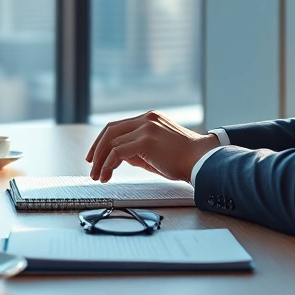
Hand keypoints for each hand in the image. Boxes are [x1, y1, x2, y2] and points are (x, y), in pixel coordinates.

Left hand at [86, 110, 220, 182]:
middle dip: (96, 149)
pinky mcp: (145, 141)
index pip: (118, 126)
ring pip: (111, 141)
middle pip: (110, 130)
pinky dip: (108, 164)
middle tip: (91, 165)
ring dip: (101, 161)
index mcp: (150, 119)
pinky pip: (117, 152)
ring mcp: (146, 128)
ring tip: (98, 176)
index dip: (103, 141)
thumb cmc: (184, 159)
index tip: (96, 156)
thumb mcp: (157, 151)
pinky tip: (108, 174)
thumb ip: (138, 150)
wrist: (202, 160)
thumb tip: (119, 157)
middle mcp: (146, 119)